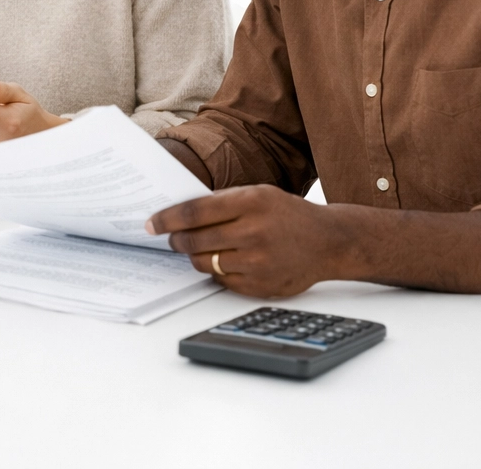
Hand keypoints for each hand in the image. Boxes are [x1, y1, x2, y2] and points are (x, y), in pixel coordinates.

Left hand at [146, 185, 357, 298]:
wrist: (329, 242)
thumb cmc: (287, 214)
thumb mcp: (258, 194)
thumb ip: (223, 202)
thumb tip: (180, 213)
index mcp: (251, 203)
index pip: (194, 212)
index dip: (167, 219)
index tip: (151, 223)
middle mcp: (254, 232)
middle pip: (195, 240)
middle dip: (176, 240)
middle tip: (171, 238)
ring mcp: (258, 262)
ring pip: (204, 262)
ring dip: (194, 256)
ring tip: (196, 248)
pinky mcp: (262, 286)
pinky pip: (222, 280)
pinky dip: (215, 271)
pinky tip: (222, 260)